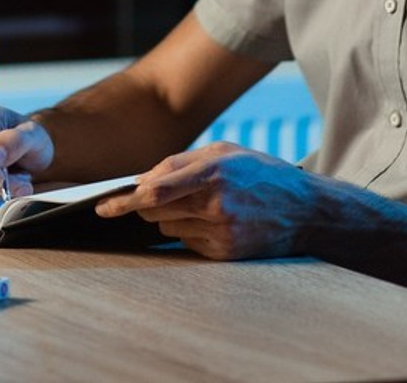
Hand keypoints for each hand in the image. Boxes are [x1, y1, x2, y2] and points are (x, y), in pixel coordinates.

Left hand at [94, 142, 318, 259]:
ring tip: (203, 204)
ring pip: (169, 229)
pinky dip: (191, 232)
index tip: (102, 207)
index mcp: (212, 172)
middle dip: (149, 204)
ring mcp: (221, 233)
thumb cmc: (259, 172)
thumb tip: (140, 180)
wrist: (305, 209)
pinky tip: (215, 220)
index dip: (124, 201)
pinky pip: (188, 244)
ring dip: (172, 217)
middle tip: (160, 196)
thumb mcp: (223, 152)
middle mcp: (215, 204)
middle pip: (156, 212)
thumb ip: (179, 163)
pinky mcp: (226, 253)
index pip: (156, 192)